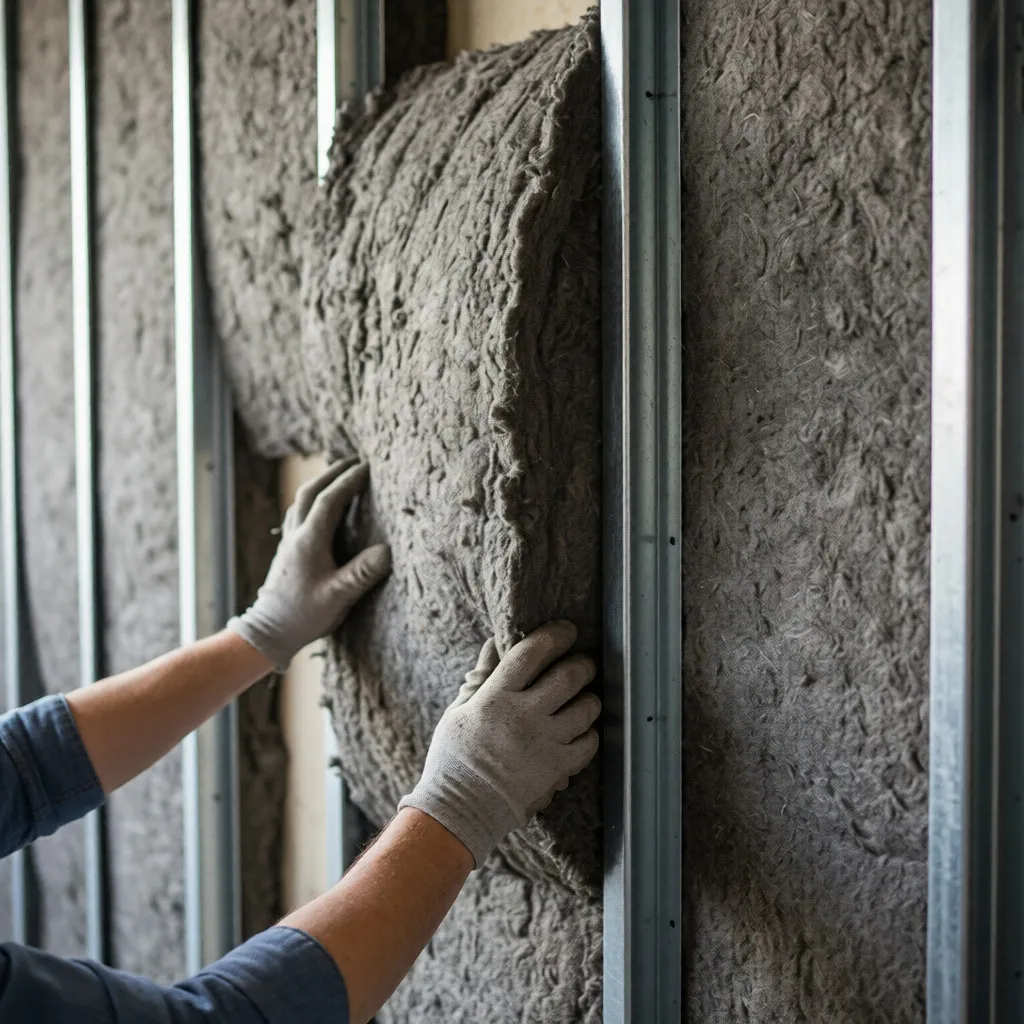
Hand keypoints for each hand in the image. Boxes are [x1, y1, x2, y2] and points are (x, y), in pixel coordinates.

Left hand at [228, 460, 390, 668]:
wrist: (270, 631)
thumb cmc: (305, 616)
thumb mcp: (339, 597)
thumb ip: (362, 573)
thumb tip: (387, 550)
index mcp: (310, 542)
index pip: (329, 500)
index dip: (349, 481)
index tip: (368, 467)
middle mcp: (296, 536)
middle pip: (310, 492)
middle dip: (333, 472)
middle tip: (356, 460)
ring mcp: (289, 542)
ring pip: (301, 500)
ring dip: (321, 482)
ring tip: (339, 474)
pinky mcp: (287, 551)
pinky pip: (297, 513)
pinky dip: (311, 499)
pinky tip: (318, 504)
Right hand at [398, 620, 600, 866]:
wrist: (461, 811)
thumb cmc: (454, 759)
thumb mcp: (458, 712)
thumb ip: (480, 678)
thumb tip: (492, 644)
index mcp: (495, 697)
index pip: (531, 653)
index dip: (554, 635)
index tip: (566, 630)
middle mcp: (523, 716)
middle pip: (569, 676)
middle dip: (582, 664)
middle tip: (583, 664)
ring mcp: (544, 743)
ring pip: (586, 708)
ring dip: (589, 698)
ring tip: (584, 697)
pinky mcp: (557, 769)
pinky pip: (589, 743)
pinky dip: (589, 733)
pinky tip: (580, 730)